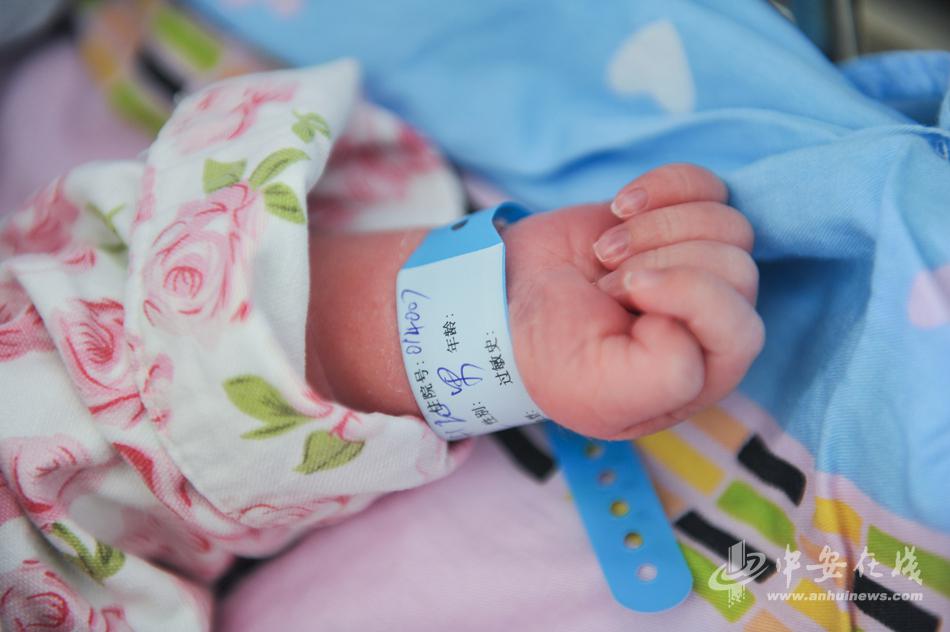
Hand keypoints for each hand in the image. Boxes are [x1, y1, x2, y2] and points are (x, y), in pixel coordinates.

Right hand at [504, 164, 763, 439]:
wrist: (502, 301)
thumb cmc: (550, 355)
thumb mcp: (604, 393)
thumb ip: (671, 374)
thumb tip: (697, 319)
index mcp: (703, 373)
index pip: (741, 328)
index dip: (689, 296)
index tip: (625, 290)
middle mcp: (711, 321)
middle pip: (736, 268)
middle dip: (659, 262)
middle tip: (604, 282)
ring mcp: (699, 267)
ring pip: (728, 224)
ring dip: (654, 227)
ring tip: (604, 251)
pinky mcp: (678, 220)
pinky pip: (708, 187)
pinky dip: (663, 186)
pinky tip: (618, 207)